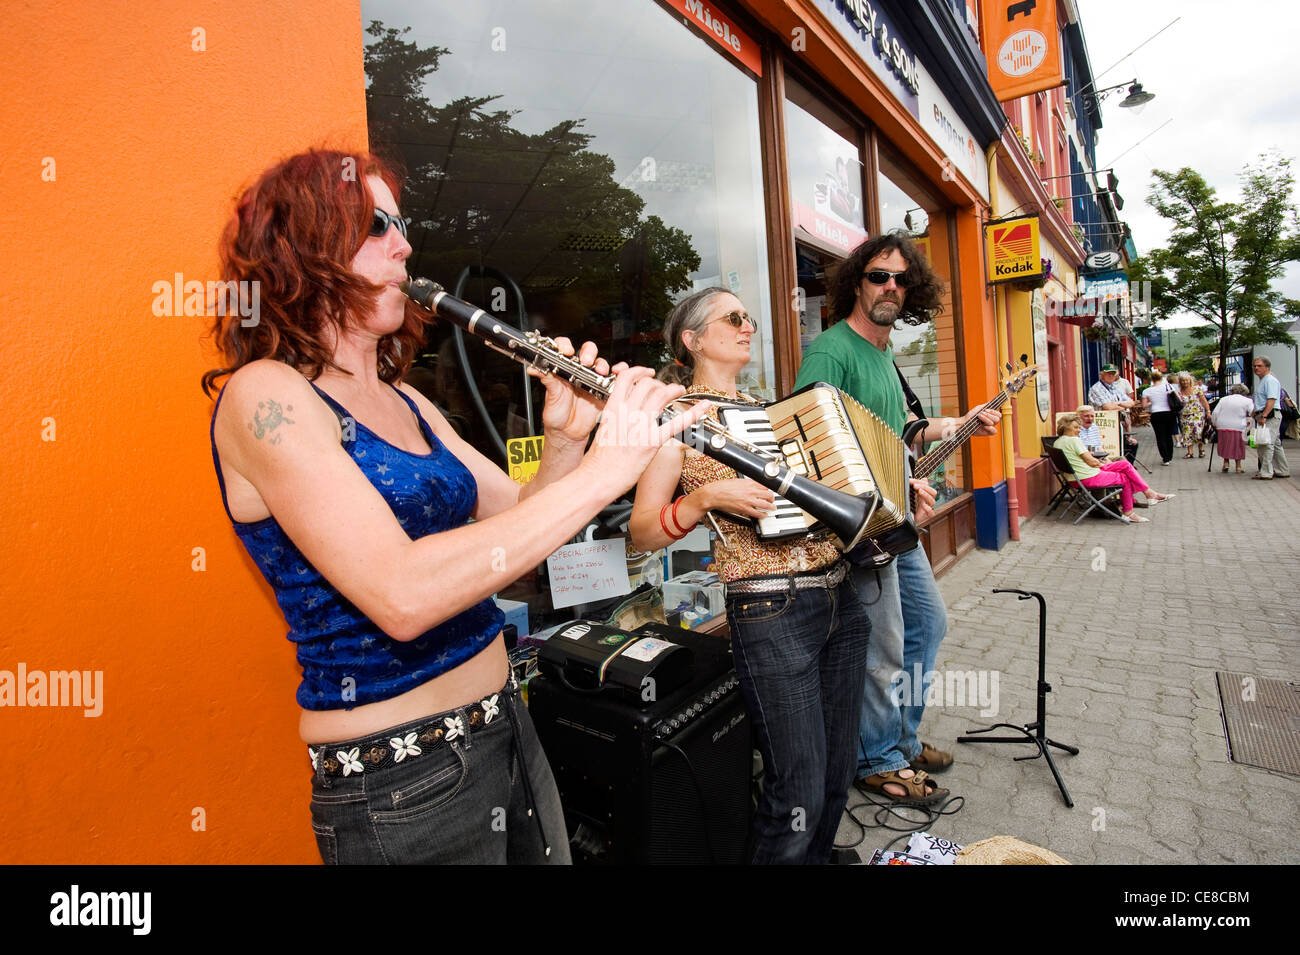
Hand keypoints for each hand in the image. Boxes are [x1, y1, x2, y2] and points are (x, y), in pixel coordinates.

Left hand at [535, 337, 610, 446]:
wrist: (567, 434)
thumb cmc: (557, 415)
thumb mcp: (551, 397)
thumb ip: (546, 379)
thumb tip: (534, 367)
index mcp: (564, 370)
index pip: (565, 348)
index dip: (566, 345)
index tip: (566, 351)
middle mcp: (579, 372)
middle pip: (587, 351)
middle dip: (588, 352)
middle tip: (586, 361)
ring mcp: (593, 380)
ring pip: (601, 363)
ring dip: (602, 364)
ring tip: (600, 371)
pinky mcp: (604, 391)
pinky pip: (615, 378)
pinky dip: (620, 372)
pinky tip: (618, 372)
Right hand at [582, 367, 710, 495]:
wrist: (598, 477)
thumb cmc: (599, 459)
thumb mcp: (603, 428)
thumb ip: (615, 416)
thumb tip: (625, 409)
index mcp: (613, 408)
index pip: (627, 378)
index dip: (640, 371)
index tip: (647, 372)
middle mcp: (627, 413)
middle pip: (647, 384)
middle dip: (660, 383)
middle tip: (666, 388)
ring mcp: (640, 426)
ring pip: (662, 396)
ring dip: (674, 390)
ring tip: (680, 391)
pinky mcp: (652, 441)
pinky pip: (677, 423)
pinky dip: (693, 413)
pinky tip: (702, 407)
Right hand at [698, 478, 775, 519]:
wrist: (714, 494)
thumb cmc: (722, 487)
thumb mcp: (737, 481)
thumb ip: (746, 483)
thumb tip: (752, 485)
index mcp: (749, 483)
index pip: (765, 485)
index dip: (769, 489)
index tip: (769, 491)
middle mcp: (750, 491)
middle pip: (768, 494)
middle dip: (772, 498)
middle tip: (772, 500)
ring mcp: (748, 500)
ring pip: (766, 504)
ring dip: (771, 507)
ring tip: (772, 508)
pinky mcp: (744, 509)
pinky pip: (758, 513)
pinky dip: (763, 515)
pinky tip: (764, 515)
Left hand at [910, 477, 936, 523]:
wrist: (905, 518)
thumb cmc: (909, 506)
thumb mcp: (911, 494)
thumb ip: (917, 486)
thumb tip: (925, 479)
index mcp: (924, 495)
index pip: (928, 486)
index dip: (921, 482)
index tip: (912, 481)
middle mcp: (927, 501)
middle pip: (933, 492)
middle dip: (925, 487)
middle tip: (915, 486)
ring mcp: (927, 508)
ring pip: (932, 501)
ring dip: (926, 495)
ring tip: (919, 491)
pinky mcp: (925, 516)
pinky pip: (932, 513)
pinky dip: (928, 509)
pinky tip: (923, 505)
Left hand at [964, 403, 1000, 435]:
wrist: (964, 422)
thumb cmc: (971, 415)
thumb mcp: (978, 408)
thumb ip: (986, 405)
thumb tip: (991, 401)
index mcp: (991, 416)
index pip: (998, 415)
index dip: (994, 412)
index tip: (986, 410)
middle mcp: (991, 422)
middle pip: (997, 419)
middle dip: (989, 415)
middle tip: (981, 413)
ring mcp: (989, 427)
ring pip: (994, 423)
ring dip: (986, 419)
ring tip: (979, 416)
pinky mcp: (986, 433)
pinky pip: (994, 432)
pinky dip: (991, 428)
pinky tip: (985, 426)